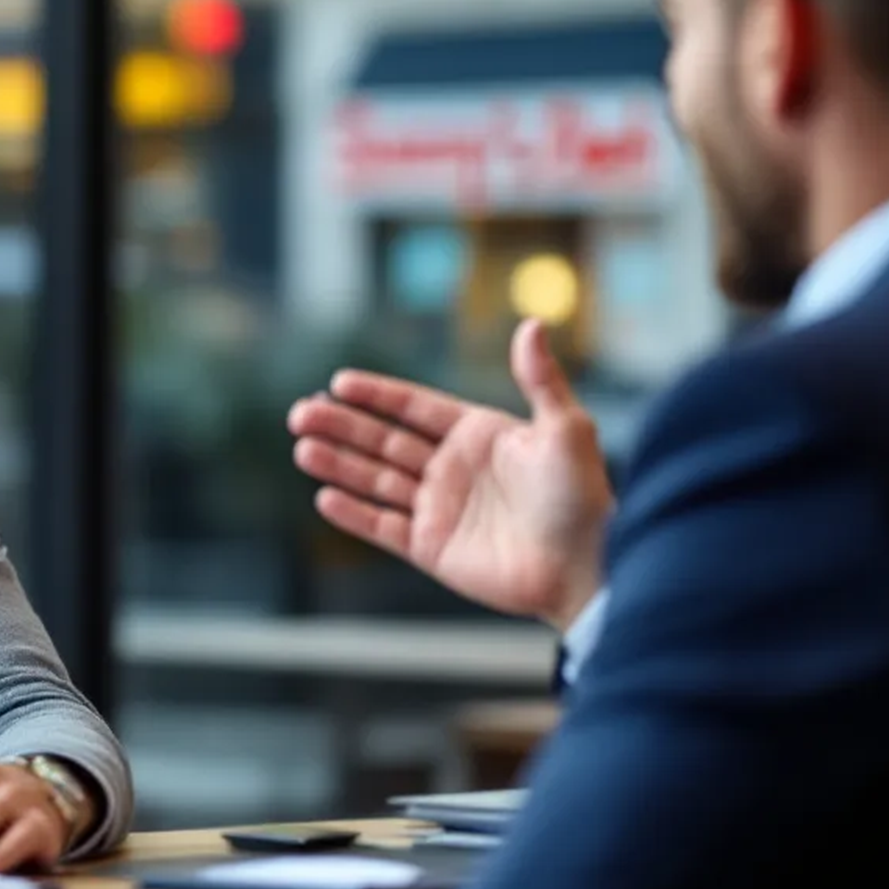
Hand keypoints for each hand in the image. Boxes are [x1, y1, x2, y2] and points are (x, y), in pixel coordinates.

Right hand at [287, 318, 613, 628]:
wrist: (586, 566)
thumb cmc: (583, 496)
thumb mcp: (565, 429)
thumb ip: (540, 379)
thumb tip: (532, 322)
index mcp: (477, 435)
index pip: (413, 408)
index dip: (376, 395)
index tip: (339, 382)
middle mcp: (452, 469)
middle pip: (383, 441)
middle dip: (341, 426)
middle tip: (302, 413)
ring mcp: (439, 509)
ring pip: (375, 480)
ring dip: (338, 464)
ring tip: (303, 447)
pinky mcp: (432, 548)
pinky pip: (383, 527)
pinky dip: (353, 514)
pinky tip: (325, 496)